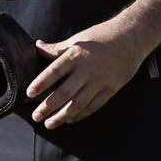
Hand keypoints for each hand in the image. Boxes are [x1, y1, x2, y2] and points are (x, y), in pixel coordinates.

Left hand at [26, 22, 145, 128]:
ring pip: (78, 103)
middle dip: (48, 106)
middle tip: (35, 116)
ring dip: (62, 115)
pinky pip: (93, 106)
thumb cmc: (101, 37)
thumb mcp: (78, 38)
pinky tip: (69, 119)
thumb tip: (39, 46)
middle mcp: (87, 70)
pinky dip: (80, 114)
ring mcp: (100, 81)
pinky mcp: (110, 89)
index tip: (29, 93)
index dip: (41, 83)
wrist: (130, 39)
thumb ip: (58, 47)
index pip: (54, 71)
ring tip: (49, 123)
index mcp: (76, 55)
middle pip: (65, 92)